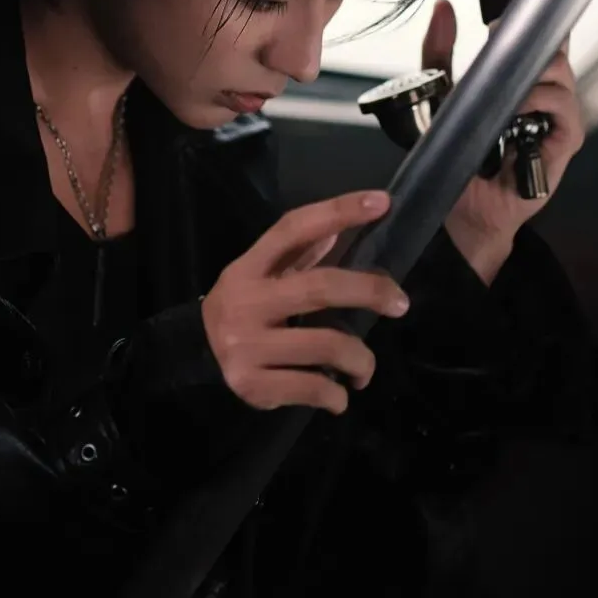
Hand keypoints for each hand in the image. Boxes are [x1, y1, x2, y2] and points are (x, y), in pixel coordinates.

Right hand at [201, 191, 409, 413]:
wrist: (197, 352)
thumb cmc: (245, 307)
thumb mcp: (261, 275)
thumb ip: (298, 255)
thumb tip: (342, 228)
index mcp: (248, 268)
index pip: (294, 230)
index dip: (337, 211)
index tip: (380, 202)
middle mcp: (245, 303)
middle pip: (320, 288)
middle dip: (370, 292)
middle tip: (400, 303)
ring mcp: (246, 346)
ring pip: (327, 346)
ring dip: (361, 359)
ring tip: (364, 368)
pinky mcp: (252, 385)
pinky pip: (313, 387)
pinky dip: (337, 395)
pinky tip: (339, 394)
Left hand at [422, 0, 585, 283]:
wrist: (457, 210)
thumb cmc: (454, 157)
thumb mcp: (438, 96)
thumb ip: (439, 54)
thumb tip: (443, 8)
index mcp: (520, 81)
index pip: (540, 37)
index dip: (540, 9)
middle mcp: (543, 96)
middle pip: (554, 50)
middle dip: (530, 36)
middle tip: (498, 34)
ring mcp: (555, 120)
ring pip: (561, 76)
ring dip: (533, 71)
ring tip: (503, 76)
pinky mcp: (562, 145)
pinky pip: (563, 113)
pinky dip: (539, 103)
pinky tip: (516, 106)